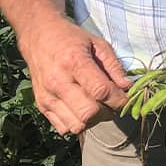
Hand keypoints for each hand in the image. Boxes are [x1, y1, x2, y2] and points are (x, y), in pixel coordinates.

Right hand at [17, 16, 130, 134]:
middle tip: (113, 104)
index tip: (126, 98)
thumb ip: (114, 66)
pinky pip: (64, 128)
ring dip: (93, 121)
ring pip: (77, 125)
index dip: (119, 99)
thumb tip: (127, 87)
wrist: (38, 37)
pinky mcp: (41, 106)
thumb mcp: (97, 44)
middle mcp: (57, 82)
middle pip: (89, 113)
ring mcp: (47, 96)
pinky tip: (82, 109)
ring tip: (98, 107)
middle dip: (108, 112)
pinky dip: (78, 124)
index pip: (100, 91)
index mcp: (73, 62)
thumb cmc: (71, 39)